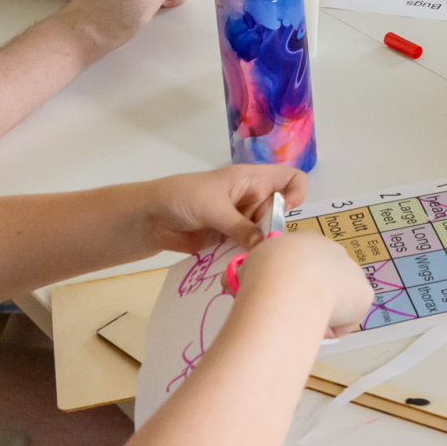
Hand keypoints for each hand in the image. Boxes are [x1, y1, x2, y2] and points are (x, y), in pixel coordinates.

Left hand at [143, 162, 307, 252]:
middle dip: (275, 230)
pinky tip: (241, 267)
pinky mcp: (231, 241)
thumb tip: (265, 246)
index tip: (284, 212)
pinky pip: (249, 251)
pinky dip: (248, 258)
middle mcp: (251, 200)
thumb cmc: (182, 197)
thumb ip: (240, 227)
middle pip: (280, 213)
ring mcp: (242, 223)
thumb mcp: (213, 207)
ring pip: (265, 236)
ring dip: (260, 248)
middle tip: (260, 245)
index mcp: (251, 180)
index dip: (295, 193)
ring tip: (249, 259)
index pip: (291, 178)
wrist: (151, 218)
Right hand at [236, 230, 373, 337]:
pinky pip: (345, 321)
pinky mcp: (365, 295)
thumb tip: (237, 283)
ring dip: (321, 313)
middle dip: (311, 299)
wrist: (288, 282)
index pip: (304, 264)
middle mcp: (333, 251)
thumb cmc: (265, 270)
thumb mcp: (249, 264)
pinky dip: (331, 329)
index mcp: (306, 241)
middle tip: (291, 315)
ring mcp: (353, 272)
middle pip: (325, 281)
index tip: (281, 298)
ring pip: (336, 301)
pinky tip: (316, 325)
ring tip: (301, 322)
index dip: (293, 283)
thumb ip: (252, 272)